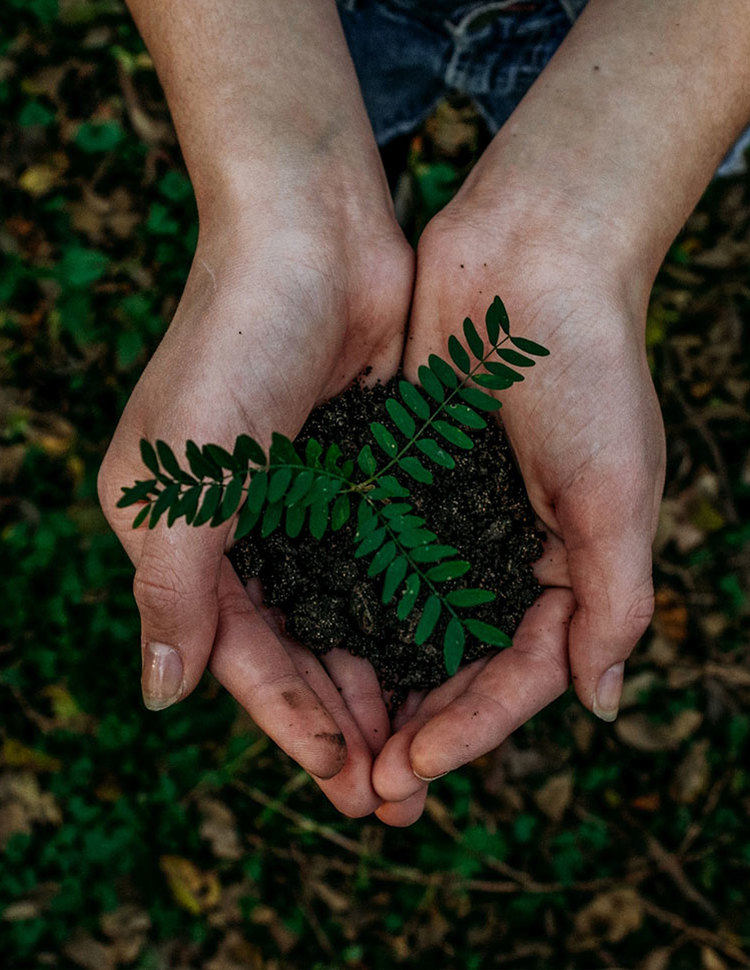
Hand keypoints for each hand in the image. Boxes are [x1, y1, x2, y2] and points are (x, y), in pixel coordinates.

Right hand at [98, 205, 413, 816]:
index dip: (287, 717)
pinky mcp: (358, 476)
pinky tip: (439, 661)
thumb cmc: (235, 343)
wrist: (311, 234)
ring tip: (420, 748)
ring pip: (341, 617)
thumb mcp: (183, 475)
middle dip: (339, 719)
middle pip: (292, 648)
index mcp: (178, 533)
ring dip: (377, 681)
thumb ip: (171, 588)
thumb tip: (161, 695)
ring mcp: (302, 502)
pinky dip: (404, 616)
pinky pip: (381, 565)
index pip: (235, 650)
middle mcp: (237, 527)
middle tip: (393, 792)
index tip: (343, 775)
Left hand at [371, 190, 665, 821]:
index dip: (472, 728)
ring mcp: (450, 517)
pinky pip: (371, 555)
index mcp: (567, 565)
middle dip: (417, 726)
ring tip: (333, 741)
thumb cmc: (589, 369)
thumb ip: (614, 600)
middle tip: (367, 787)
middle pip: (458, 663)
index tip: (413, 768)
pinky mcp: (401, 478)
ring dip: (375, 682)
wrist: (532, 256)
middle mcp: (505, 551)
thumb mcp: (618, 491)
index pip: (519, 673)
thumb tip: (601, 703)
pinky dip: (346, 602)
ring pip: (407, 621)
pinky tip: (309, 644)